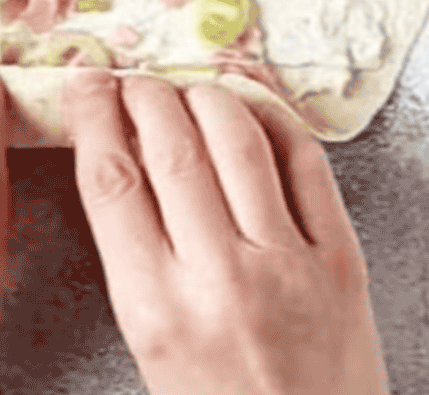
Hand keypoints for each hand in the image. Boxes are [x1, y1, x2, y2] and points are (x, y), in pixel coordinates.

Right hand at [62, 70, 388, 394]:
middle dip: (143, 94)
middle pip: (170, 145)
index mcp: (157, 310)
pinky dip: (272, 120)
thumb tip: (122, 160)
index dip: (92, 115)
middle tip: (131, 80)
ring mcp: (289, 264)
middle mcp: (222, 278)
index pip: (111, 180)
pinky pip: (306, 162)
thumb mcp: (151, 348)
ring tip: (183, 90)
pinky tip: (249, 110)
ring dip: (202, 95)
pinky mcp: (344, 261)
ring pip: (237, 137)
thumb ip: (136, 259)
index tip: (84, 85)